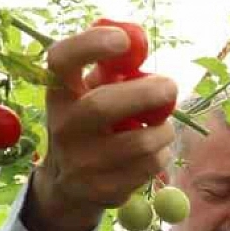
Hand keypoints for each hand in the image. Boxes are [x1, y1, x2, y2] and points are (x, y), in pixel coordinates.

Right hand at [22, 26, 178, 230]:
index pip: (61, 60)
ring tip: (160, 126)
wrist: (69, 186)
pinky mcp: (103, 191)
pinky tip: (153, 152)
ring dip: (163, 130)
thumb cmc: (90, 123)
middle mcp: (63, 128)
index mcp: (59, 94)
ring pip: (140, 142)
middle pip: (103, 105)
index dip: (90, 44)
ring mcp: (81, 163)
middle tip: (170, 87)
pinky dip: (161, 154)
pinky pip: (149, 167)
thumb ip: (110, 67)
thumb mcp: (89, 92)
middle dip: (147, 93)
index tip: (123, 40)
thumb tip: (138, 39)